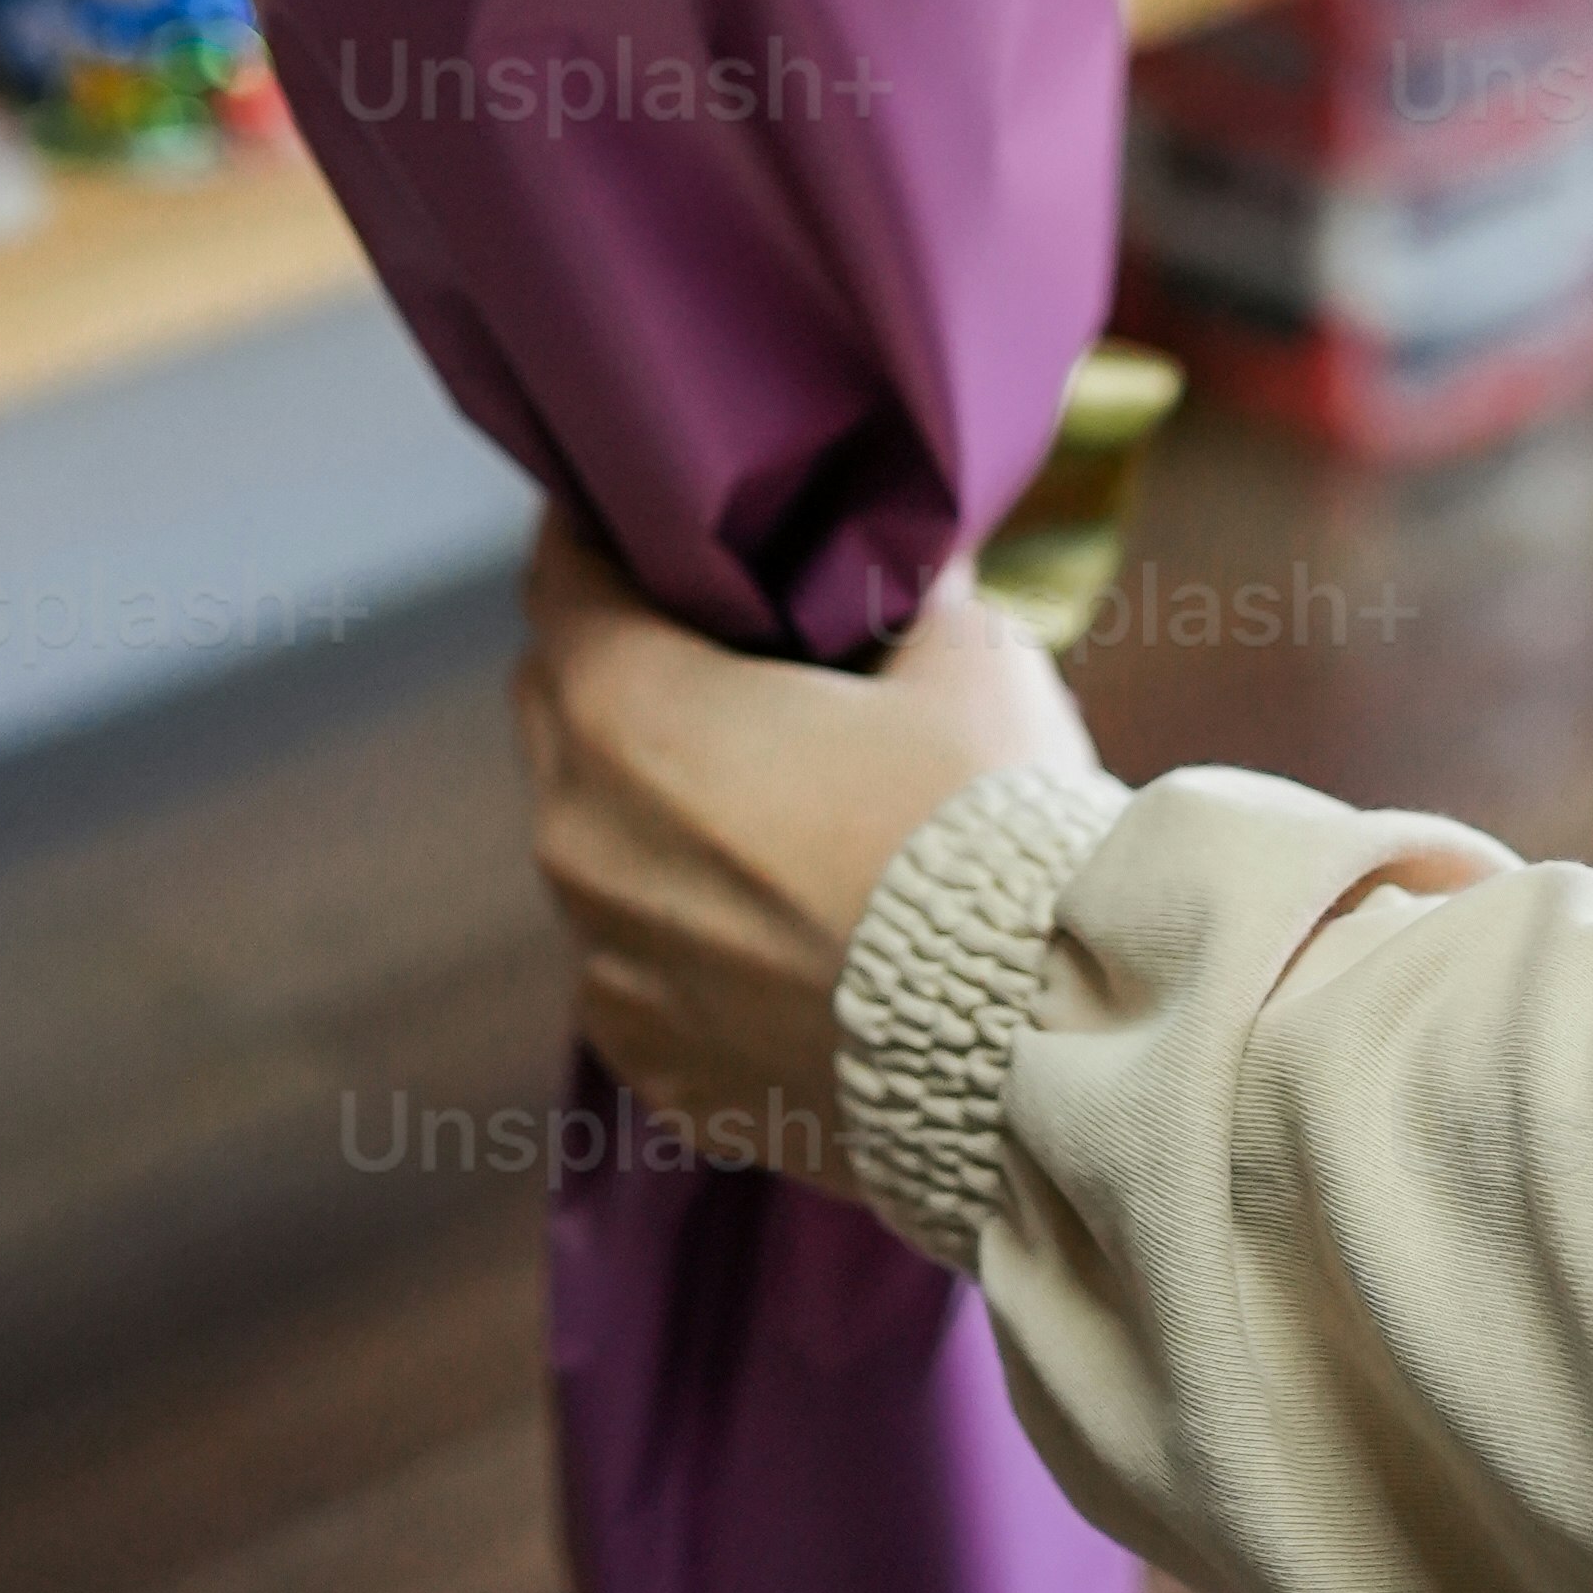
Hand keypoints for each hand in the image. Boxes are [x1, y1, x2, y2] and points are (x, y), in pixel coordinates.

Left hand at [511, 517, 1099, 1190]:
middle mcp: (578, 839)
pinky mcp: (651, 1065)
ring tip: (766, 808)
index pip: (561, 578)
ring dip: (650, 812)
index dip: (606, 536)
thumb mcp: (963, 653)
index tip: (653, 527)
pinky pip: (636, 968)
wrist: (1034, 1043)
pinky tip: (779, 933)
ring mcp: (605, 966)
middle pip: (558, 708)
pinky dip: (686, 938)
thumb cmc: (985, 819)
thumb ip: (901, 592)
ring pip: (593, 845)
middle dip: (620, 669)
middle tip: (719, 655)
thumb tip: (905, 555)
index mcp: (628, 713)